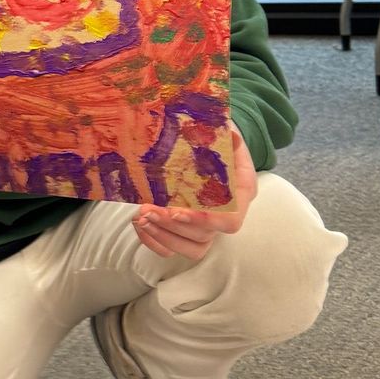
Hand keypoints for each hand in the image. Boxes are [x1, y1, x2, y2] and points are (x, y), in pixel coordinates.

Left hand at [131, 129, 257, 261]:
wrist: (208, 144)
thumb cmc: (216, 137)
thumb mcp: (222, 128)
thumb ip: (222, 130)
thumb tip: (225, 131)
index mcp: (240, 192)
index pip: (230, 220)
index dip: (207, 220)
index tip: (177, 210)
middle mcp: (226, 216)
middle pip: (204, 235)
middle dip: (173, 226)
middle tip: (148, 209)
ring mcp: (207, 228)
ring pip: (189, 248)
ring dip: (162, 234)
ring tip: (141, 216)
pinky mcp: (187, 233)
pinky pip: (172, 250)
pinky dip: (154, 241)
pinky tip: (139, 224)